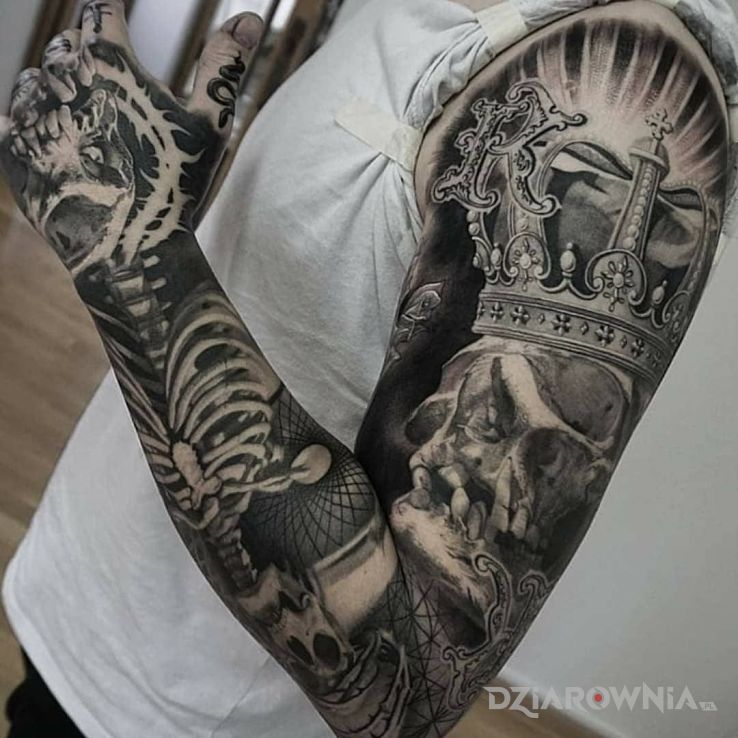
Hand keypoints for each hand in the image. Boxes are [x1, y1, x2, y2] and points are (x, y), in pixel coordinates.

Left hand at [0, 0, 261, 275]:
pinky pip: (8, 118)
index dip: (110, 10)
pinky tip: (52, 136)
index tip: (114, 14)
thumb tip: (249, 16)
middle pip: (66, 45)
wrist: (130, 250)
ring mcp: (30, 114)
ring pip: (34, 79)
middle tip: (110, 87)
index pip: (100, 9)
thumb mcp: (209, 125)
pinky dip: (28, 121)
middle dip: (88, 57)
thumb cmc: (175, 186)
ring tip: (87, 120)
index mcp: (109, 61)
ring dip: (58, 89)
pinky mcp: (10, 149)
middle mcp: (60, 78)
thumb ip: (224, 66)